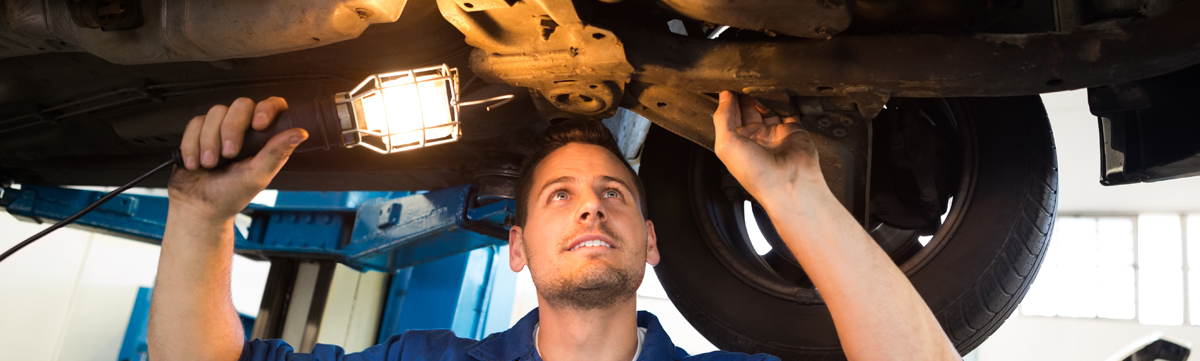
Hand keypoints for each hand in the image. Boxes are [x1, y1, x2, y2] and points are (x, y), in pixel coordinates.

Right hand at [169, 97, 307, 220]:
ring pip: (216, 112)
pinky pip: (195, 123)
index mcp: (265, 140)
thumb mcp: (257, 177)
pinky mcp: (199, 132)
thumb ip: (276, 153)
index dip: (266, 109)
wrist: (197, 207)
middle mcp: (245, 130)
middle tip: (228, 154)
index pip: (273, 106)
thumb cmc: (230, 196)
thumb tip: (301, 133)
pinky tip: (196, 163)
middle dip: (231, 129)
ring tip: (210, 164)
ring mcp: (221, 129)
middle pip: (241, 105)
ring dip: (209, 140)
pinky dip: (192, 144)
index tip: (258, 125)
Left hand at [712, 91, 822, 198]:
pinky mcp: (792, 129)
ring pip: (765, 107)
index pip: (729, 117)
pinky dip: (781, 100)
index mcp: (736, 144)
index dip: (727, 102)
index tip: (726, 86)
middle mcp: (754, 139)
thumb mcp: (726, 145)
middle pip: (747, 109)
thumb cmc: (757, 175)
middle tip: (741, 81)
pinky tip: (774, 92)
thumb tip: (723, 97)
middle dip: (743, 95)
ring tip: (756, 84)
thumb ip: (722, 119)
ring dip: (761, 95)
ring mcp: (773, 134)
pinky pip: (786, 110)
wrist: (789, 183)